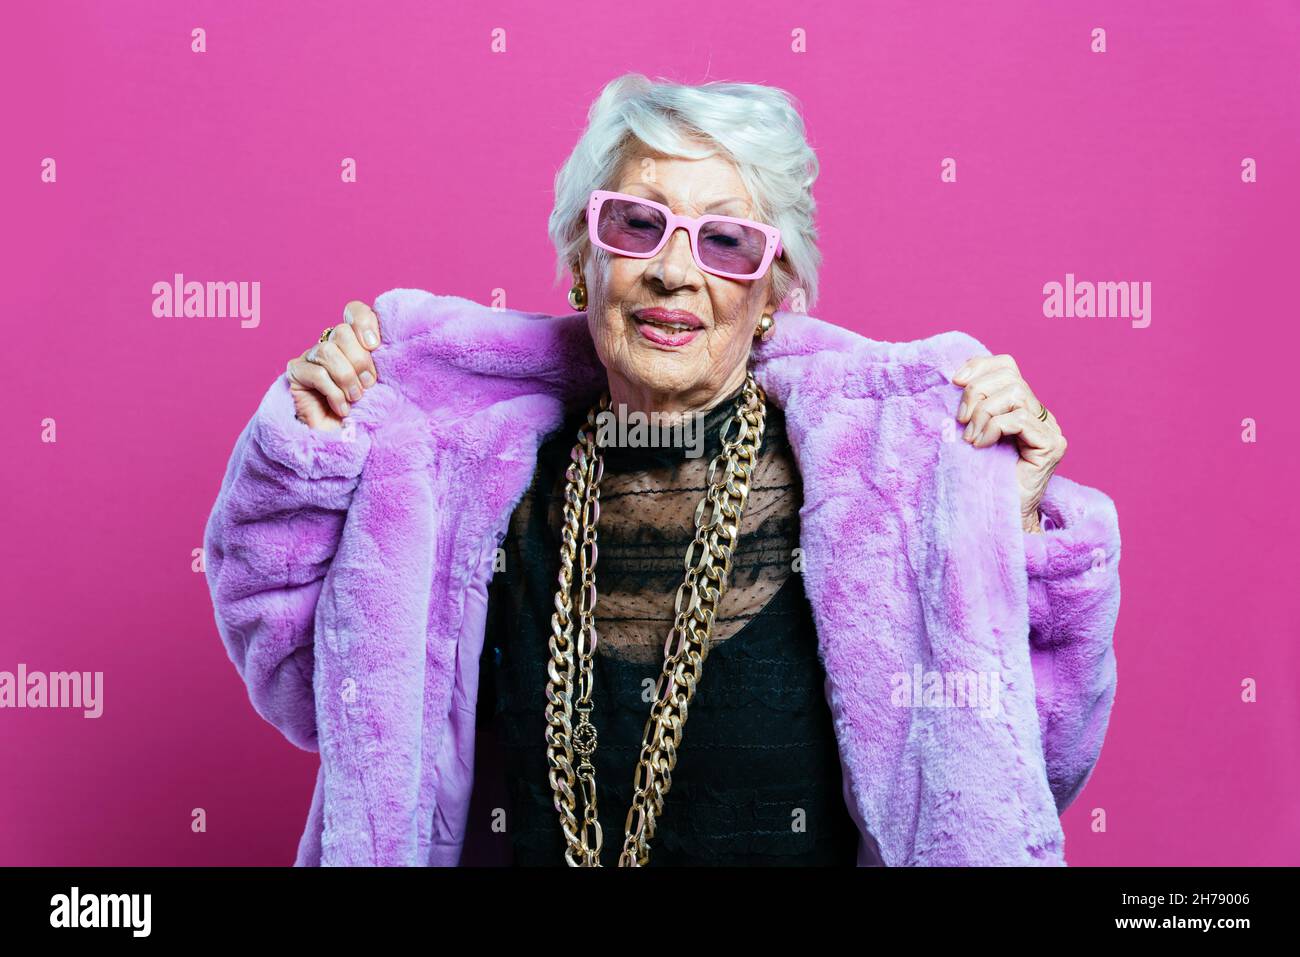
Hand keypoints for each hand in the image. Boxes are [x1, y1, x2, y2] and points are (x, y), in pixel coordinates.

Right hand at [287, 301, 382, 430]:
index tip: (375, 345)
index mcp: (354, 342)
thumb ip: (384, 365)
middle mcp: (331, 344)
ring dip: (346, 377)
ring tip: (356, 398)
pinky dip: (333, 392)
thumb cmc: (366, 414)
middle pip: (341, 331)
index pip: (354, 312)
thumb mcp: (382, 387)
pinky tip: (341, 408)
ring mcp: (311, 356)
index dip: (364, 321)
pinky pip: (316, 373)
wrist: (343, 442)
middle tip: (369, 384)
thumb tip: (397, 349)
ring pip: (327, 350)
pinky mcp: (296, 372)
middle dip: (359, 359)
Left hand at [950, 354, 1066, 532]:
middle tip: (960, 420)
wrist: (994, 517)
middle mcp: (1040, 414)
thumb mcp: (968, 432)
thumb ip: (970, 406)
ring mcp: (1049, 430)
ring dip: (983, 413)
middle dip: (976, 392)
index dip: (980, 365)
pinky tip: (981, 446)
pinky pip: (1020, 419)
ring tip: (970, 437)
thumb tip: (954, 378)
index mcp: (1020, 406)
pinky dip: (994, 428)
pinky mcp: (1051, 446)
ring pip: (1015, 394)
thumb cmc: (977, 477)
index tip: (954, 381)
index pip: (1006, 365)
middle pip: (1010, 376)